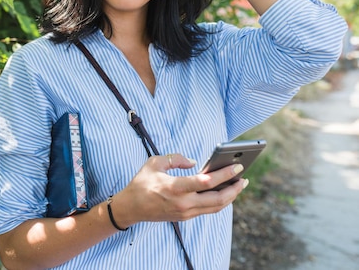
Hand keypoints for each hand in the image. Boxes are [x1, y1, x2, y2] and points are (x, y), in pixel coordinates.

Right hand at [110, 153, 247, 227]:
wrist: (131, 208)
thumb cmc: (141, 182)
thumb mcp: (155, 163)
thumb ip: (176, 159)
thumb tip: (194, 162)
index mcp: (175, 188)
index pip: (206, 182)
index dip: (224, 174)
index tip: (237, 167)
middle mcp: (183, 203)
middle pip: (218, 199)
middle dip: (234, 188)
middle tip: (244, 178)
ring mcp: (185, 212)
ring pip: (216, 207)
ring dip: (230, 197)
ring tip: (239, 185)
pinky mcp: (185, 217)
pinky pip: (208, 210)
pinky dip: (219, 202)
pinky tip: (224, 192)